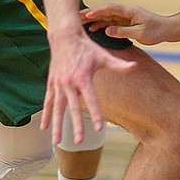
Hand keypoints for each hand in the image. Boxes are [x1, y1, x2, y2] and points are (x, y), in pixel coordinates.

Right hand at [42, 31, 135, 145]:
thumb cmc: (87, 47)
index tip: (99, 128)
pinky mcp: (51, 83)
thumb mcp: (103, 55)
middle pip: (73, 108)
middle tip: (79, 142)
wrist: (65, 37)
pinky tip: (44, 128)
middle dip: (76, 126)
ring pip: (57, 109)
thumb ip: (118, 65)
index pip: (91, 100)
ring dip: (56, 126)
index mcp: (83, 78)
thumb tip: (135, 67)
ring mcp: (58, 84)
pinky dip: (46, 115)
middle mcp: (69, 83)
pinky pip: (47, 102)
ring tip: (56, 142)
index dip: (95, 114)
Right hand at [81, 3, 174, 44]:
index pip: (110, 9)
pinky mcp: (125, 22)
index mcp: (129, 11)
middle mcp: (125, 12)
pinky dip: (101, 24)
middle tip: (76, 17)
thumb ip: (123, 32)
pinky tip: (92, 28)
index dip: (97, 11)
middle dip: (90, 13)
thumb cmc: (156, 31)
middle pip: (105, 11)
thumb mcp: (140, 33)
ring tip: (80, 22)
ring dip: (93, 19)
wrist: (168, 30)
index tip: (86, 15)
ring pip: (105, 16)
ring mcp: (125, 17)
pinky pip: (110, 22)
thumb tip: (107, 30)